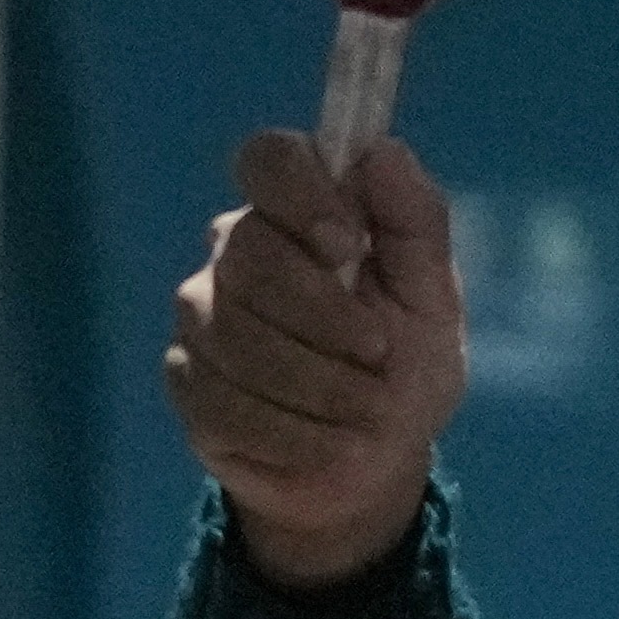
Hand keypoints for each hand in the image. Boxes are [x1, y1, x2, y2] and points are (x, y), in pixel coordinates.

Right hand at [165, 129, 465, 591]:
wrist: (375, 467)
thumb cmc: (405, 367)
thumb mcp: (432, 299)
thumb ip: (415, 222)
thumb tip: (383, 151)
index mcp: (298, 213)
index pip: (269, 159)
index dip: (301, 194)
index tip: (347, 245)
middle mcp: (235, 252)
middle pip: (249, 253)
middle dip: (324, 314)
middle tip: (378, 353)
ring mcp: (201, 317)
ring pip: (233, 334)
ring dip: (316, 383)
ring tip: (366, 412)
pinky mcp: (186, 383)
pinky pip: (220, 400)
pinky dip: (290, 431)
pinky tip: (328, 443)